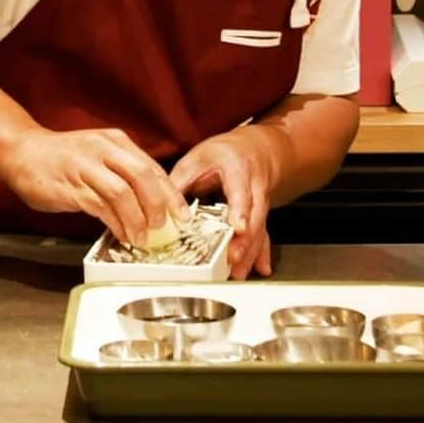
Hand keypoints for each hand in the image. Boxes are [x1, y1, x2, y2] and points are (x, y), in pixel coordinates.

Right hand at [1, 126, 190, 245]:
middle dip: (158, 204)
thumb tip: (151, 201)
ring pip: (122, 192)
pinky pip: (100, 207)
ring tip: (142, 237)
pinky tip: (122, 234)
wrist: (23, 151)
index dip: (170, 193)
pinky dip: (115, 223)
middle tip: (163, 226)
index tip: (182, 214)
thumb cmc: (63, 157)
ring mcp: (87, 167)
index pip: (152, 167)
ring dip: (136, 219)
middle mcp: (104, 149)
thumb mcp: (99, 154)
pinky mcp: (71, 186)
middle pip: (142, 175)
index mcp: (116, 141)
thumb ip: (123, 172)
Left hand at [169, 127, 277, 279]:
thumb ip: (180, 181)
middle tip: (233, 259)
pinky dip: (261, 253)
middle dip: (245, 240)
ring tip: (238, 272)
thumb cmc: (225, 152)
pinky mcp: (260, 216)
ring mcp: (260, 203)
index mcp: (238, 169)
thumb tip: (160, 206)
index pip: (240, 191)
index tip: (238, 226)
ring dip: (250, 252)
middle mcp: (254, 187)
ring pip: (259, 229)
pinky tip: (261, 268)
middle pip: (254, 216)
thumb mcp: (198, 157)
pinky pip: (263, 235)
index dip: (240, 210)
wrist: (254, 149)